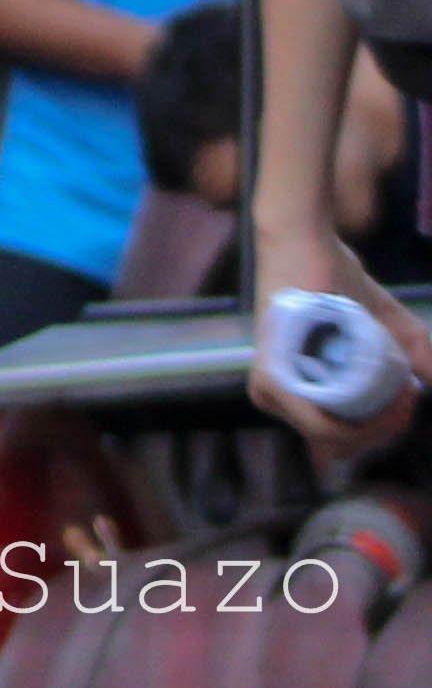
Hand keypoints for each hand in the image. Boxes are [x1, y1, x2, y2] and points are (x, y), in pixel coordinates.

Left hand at [249, 219, 431, 455]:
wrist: (309, 243)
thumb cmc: (344, 286)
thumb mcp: (394, 333)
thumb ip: (419, 362)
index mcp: (301, 392)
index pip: (345, 441)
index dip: (387, 431)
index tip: (410, 399)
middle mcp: (280, 397)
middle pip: (343, 445)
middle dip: (389, 428)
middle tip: (410, 395)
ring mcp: (271, 388)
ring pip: (334, 439)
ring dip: (380, 424)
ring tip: (403, 391)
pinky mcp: (270, 375)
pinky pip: (318, 424)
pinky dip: (361, 421)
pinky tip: (388, 395)